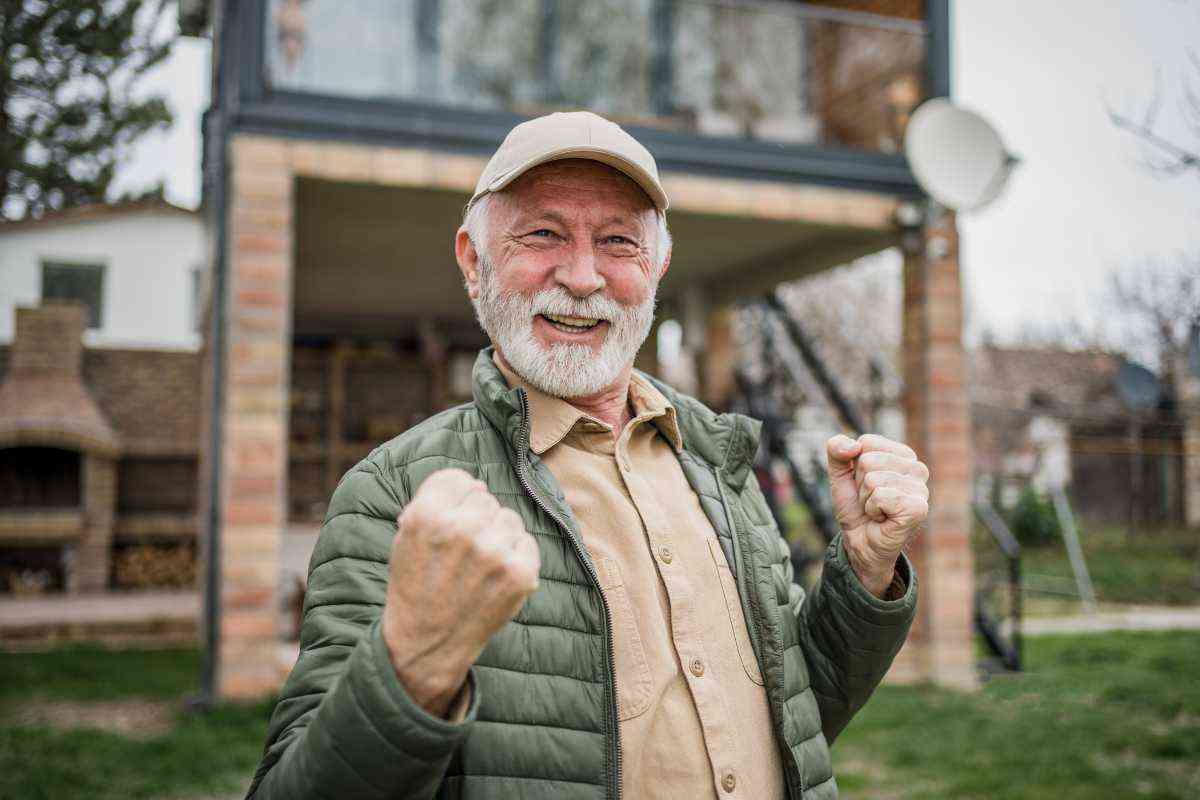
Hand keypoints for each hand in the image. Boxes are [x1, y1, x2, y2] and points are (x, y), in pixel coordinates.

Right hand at [381, 468, 540, 716]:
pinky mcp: (520, 573)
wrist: (427, 643)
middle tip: (461, 553)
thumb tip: (477, 485)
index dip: (455, 499)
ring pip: (508, 518)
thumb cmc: (416, 585)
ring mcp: (494, 551)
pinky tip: (494, 577)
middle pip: (484, 498)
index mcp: (427, 515)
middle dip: (475, 519)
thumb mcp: (406, 537)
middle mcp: (461, 528)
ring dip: (497, 536)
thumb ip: (434, 502)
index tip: (450, 520)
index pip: (458, 479)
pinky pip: (526, 542)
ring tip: (477, 566)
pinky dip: (515, 556)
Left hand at [826, 434, 928, 597]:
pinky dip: (873, 510)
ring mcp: (921, 488)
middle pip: (867, 460)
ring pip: (872, 480)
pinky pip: (880, 496)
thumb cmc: (856, 508)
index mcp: (903, 455)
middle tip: (870, 501)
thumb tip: (852, 444)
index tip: (865, 485)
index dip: (855, 466)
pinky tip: (883, 519)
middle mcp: (918, 468)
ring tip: (877, 511)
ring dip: (866, 500)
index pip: (866, 442)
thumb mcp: (839, 475)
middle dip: (859, 485)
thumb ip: (837, 450)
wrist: (860, 542)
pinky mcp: (918, 508)